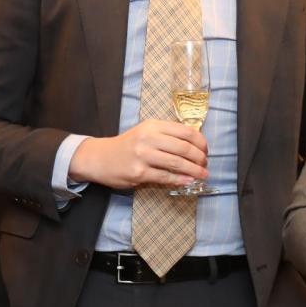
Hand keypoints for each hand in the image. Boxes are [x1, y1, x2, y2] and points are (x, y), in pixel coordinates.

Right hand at [68, 119, 208, 191]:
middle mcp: (148, 138)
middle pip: (184, 147)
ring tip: (203, 174)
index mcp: (153, 125)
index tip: (206, 150)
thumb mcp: (145, 132)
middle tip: (205, 164)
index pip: (185, 131)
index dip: (200, 142)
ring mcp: (143, 156)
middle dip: (199, 158)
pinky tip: (189, 181)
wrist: (100, 158)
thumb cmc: (127, 145)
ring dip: (194, 170)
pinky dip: (180, 180)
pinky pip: (165, 177)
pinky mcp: (139, 173)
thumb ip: (166, 135)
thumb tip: (194, 145)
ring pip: (177, 163)